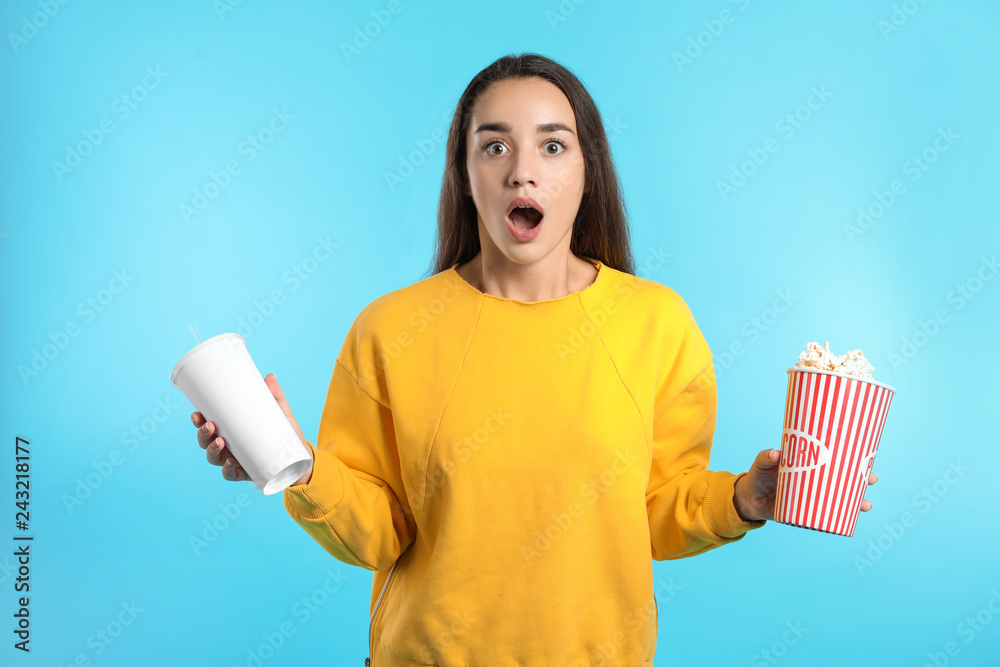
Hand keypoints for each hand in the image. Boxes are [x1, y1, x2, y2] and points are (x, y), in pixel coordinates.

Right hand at [191, 373, 313, 485]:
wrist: (299, 458)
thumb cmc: (284, 433)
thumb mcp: (279, 413)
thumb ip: (275, 396)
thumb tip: (270, 377)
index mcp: (230, 431)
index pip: (208, 426)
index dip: (198, 421)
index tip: (196, 413)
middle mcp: (228, 446)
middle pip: (206, 442)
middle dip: (202, 434)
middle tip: (210, 426)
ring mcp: (235, 460)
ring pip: (214, 458)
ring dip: (212, 450)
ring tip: (220, 441)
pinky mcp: (245, 473)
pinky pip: (230, 474)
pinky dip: (227, 470)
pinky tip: (230, 463)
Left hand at [733, 449, 878, 521]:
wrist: (748, 499)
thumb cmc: (758, 476)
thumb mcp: (761, 464)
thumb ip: (765, 458)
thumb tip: (776, 454)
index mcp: (808, 465)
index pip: (833, 459)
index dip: (851, 458)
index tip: (866, 458)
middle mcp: (814, 480)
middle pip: (843, 478)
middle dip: (860, 479)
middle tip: (872, 479)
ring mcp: (812, 497)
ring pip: (840, 498)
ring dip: (855, 501)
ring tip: (866, 505)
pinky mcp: (807, 512)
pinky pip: (827, 515)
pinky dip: (839, 518)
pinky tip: (849, 522)